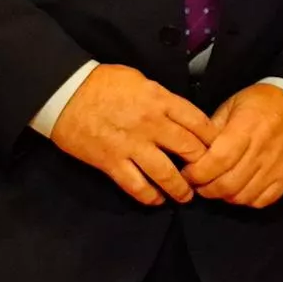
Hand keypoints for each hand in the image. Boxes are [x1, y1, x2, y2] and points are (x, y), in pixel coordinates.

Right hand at [51, 62, 214, 205]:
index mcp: (160, 100)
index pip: (199, 122)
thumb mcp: (140, 81)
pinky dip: (150, 197)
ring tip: (186, 196)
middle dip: (203, 167)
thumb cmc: (102, 83)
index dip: (213, 140)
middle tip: (207, 176)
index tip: (218, 149)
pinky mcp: (111, 162)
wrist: (64, 92)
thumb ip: (163, 99)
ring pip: (167, 175)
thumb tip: (181, 116)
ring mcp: (132, 145)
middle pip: (190, 150)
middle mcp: (151, 124)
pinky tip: (157, 200)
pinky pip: (137, 186)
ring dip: (181, 189)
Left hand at [184, 82, 282, 210]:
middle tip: (198, 183)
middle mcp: (262, 151)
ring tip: (216, 186)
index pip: (216, 160)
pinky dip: (246, 200)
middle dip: (205, 189)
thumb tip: (194, 150)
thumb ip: (213, 127)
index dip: (197, 172)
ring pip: (242, 196)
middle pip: (227, 184)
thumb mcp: (235, 104)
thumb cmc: (267, 102)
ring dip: (223, 196)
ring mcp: (276, 167)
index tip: (188, 172)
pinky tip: (239, 190)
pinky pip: (262, 201)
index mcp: (246, 128)